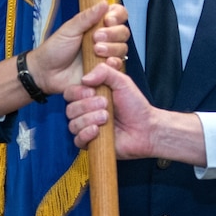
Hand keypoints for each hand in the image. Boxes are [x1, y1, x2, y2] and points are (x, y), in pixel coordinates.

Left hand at [29, 1, 129, 94]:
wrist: (47, 72)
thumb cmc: (55, 49)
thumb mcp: (69, 29)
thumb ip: (87, 17)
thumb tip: (103, 2)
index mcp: (97, 25)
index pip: (118, 15)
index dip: (118, 15)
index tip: (108, 19)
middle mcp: (105, 39)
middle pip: (123, 32)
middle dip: (113, 33)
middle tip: (96, 37)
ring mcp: (105, 55)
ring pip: (122, 48)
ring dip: (111, 48)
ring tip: (95, 50)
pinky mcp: (105, 70)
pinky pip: (118, 66)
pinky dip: (114, 63)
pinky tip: (104, 62)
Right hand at [64, 63, 204, 162]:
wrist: (146, 128)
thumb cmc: (135, 105)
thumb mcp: (122, 81)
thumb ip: (105, 72)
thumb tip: (85, 78)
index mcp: (89, 97)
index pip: (70, 93)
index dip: (78, 92)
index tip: (93, 91)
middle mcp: (85, 112)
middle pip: (70, 109)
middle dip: (87, 106)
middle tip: (106, 105)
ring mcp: (87, 128)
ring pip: (73, 125)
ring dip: (89, 119)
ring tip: (107, 118)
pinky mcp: (90, 143)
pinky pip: (77, 140)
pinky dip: (86, 134)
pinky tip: (98, 130)